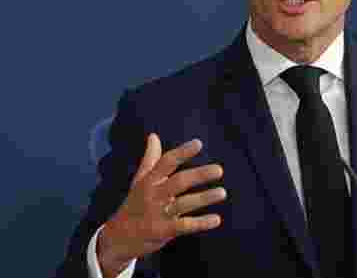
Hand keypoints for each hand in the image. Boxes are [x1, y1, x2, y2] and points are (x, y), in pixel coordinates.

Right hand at [97, 134, 225, 277]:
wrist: (117, 238)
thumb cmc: (134, 205)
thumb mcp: (139, 182)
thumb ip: (150, 159)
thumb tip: (154, 136)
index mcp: (149, 181)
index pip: (166, 163)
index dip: (182, 153)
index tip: (198, 144)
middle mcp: (153, 195)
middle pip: (178, 182)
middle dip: (199, 175)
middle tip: (219, 170)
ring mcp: (158, 214)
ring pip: (183, 204)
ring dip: (204, 198)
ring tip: (222, 192)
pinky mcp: (163, 231)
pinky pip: (184, 226)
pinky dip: (200, 223)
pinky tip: (216, 219)